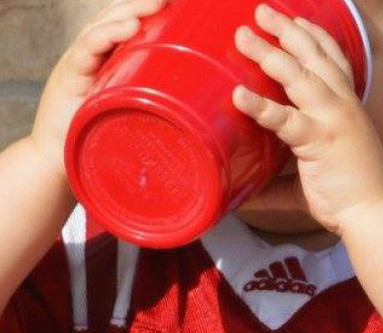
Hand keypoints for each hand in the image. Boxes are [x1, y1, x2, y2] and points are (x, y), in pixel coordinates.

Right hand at [28, 0, 170, 178]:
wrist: (63, 161)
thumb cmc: (105, 139)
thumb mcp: (139, 116)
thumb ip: (164, 106)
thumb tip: (213, 109)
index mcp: (113, 62)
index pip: (129, 27)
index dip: (150, 13)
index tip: (181, 6)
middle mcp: (96, 56)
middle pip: (118, 20)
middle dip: (143, 5)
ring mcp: (81, 63)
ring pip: (103, 28)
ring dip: (129, 13)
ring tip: (155, 5)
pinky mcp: (69, 76)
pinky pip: (86, 50)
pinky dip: (105, 36)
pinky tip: (126, 27)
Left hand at [232, 5, 382, 233]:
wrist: (375, 215)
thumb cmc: (352, 196)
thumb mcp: (318, 172)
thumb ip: (278, 180)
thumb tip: (240, 193)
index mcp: (349, 107)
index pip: (335, 61)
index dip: (316, 37)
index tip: (297, 20)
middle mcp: (344, 106)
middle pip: (316, 56)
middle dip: (288, 30)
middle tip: (261, 12)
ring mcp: (333, 121)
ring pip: (299, 76)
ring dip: (269, 53)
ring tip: (243, 36)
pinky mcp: (319, 141)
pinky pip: (285, 119)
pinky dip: (261, 106)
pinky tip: (238, 96)